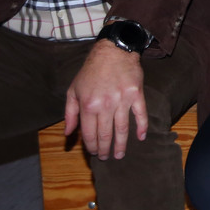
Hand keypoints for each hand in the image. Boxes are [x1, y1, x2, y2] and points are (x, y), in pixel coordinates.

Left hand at [64, 41, 146, 159]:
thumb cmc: (90, 71)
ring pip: (122, 129)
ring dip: (121, 145)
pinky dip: (141, 127)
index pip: (90, 134)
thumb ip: (70, 113)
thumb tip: (68, 134)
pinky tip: (141, 137)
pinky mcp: (137, 95)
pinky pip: (140, 114)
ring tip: (120, 155)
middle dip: (105, 149)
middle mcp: (105, 105)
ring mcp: (122, 100)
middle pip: (106, 134)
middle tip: (107, 158)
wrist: (113, 51)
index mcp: (88, 105)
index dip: (91, 146)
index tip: (94, 153)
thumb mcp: (73, 90)